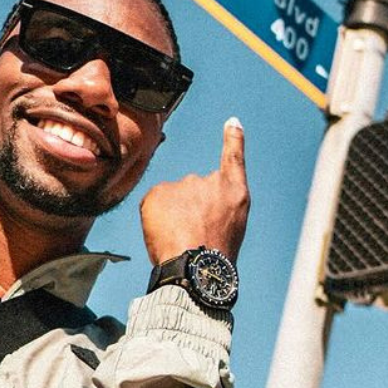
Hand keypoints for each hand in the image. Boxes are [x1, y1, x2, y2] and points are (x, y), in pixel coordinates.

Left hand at [140, 117, 249, 264]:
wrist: (197, 265)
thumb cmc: (215, 254)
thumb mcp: (232, 227)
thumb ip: (219, 206)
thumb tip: (196, 205)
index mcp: (234, 191)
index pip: (233, 158)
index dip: (232, 139)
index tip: (231, 122)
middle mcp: (210, 181)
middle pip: (193, 190)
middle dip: (189, 207)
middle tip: (192, 235)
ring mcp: (184, 184)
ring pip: (171, 198)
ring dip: (172, 214)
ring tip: (180, 238)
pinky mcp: (159, 191)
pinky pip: (154, 204)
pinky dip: (155, 218)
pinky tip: (164, 234)